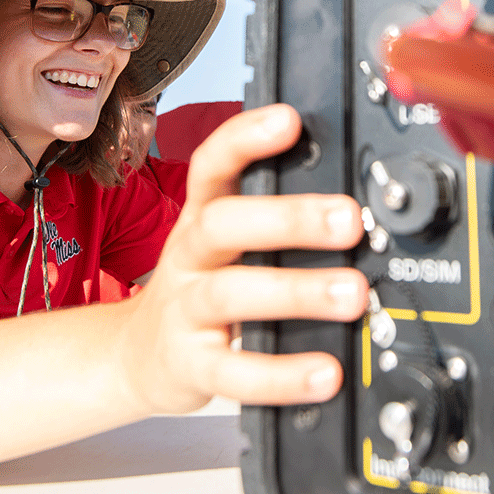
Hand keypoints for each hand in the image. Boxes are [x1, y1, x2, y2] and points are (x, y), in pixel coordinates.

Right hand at [118, 104, 367, 413]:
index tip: (289, 119)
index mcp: (200, 219)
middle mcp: (188, 258)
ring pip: (229, 293)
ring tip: (352, 293)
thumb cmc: (199, 290)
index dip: (244, 140)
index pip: (211, 167)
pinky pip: (233, 371)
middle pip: (220, 224)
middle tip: (347, 219)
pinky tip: (325, 373)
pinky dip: (280, 374)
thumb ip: (270, 223)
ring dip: (294, 291)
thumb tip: (350, 200)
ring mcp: (185, 310)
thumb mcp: (222, 247)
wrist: (141, 355)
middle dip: (284, 218)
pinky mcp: (191, 365)